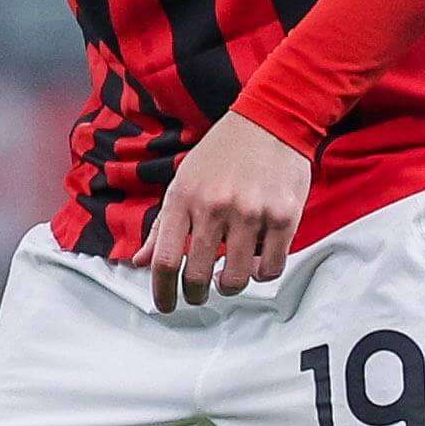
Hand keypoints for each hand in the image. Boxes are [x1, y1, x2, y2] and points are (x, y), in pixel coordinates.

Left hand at [141, 113, 309, 312]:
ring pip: (237, 279)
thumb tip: (140, 262)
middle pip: (198, 275)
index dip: (162, 292)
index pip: (165, 259)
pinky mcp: (283, 216)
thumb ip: (161, 226)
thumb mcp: (183, 182)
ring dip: (230, 286)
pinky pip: (270, 268)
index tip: (166, 305)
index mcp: (184, 198)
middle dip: (196, 294)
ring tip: (230, 277)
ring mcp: (251, 213)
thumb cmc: (223, 153)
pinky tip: (256, 261)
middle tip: (199, 293)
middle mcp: (215, 206)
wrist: (271, 119)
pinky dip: (261, 273)